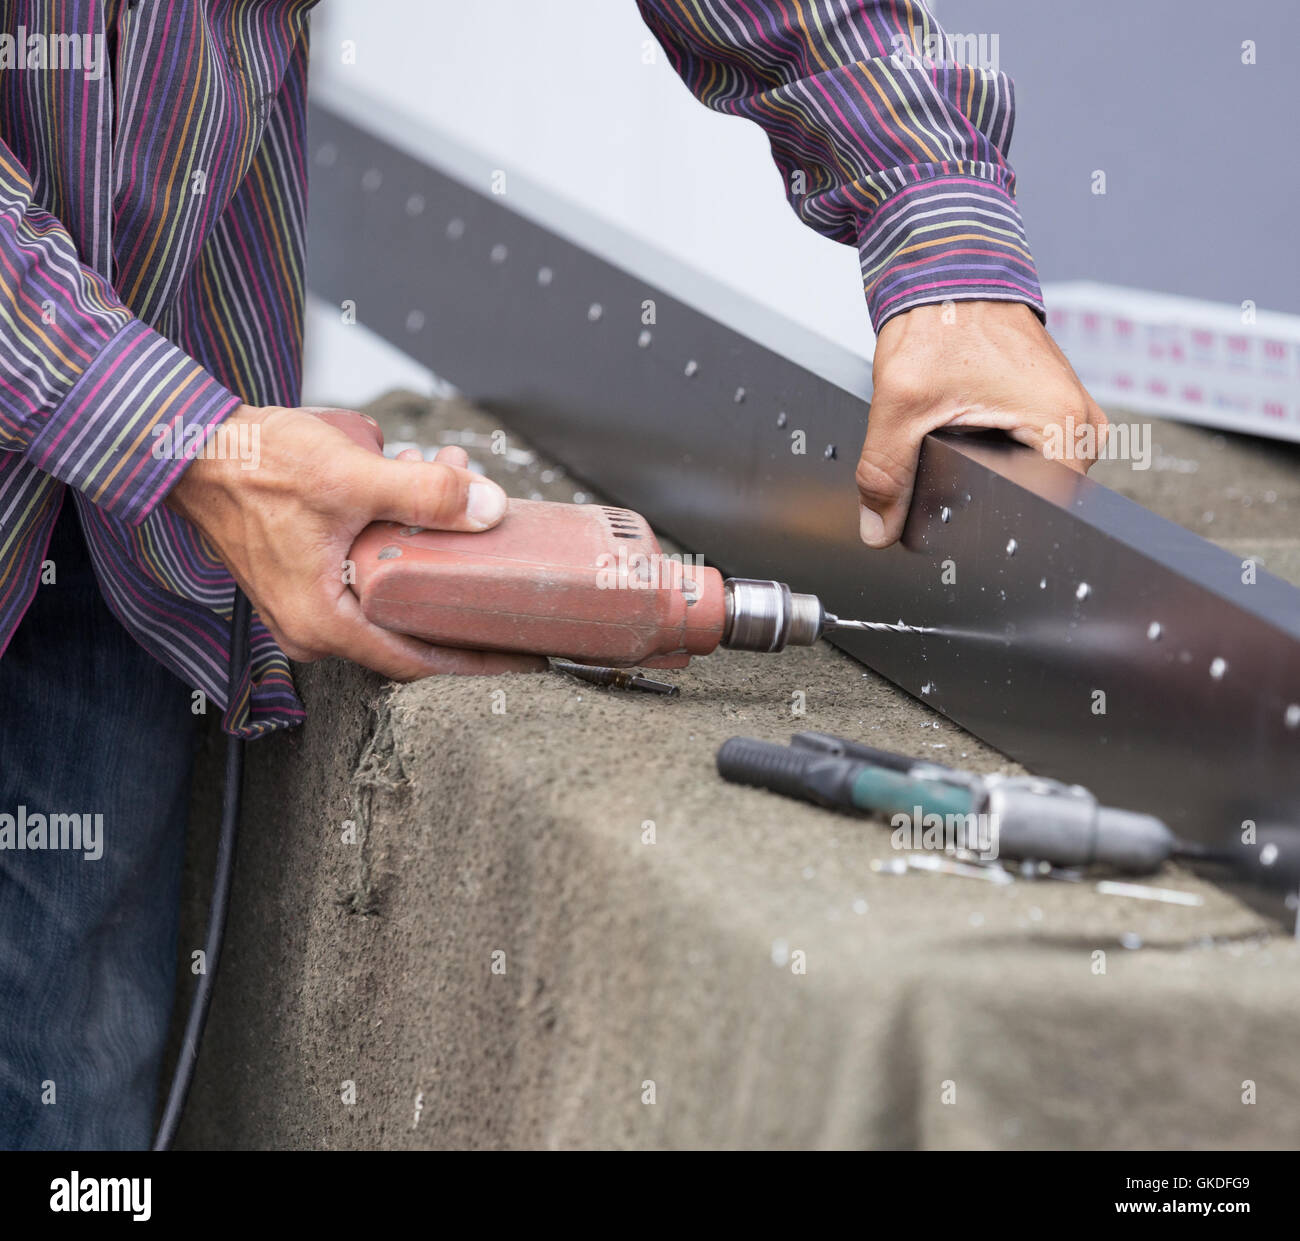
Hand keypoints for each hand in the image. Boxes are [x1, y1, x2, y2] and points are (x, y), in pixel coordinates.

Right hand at [167, 404, 546, 678]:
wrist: (186, 445)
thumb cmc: (254, 465)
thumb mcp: (352, 476)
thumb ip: (426, 494)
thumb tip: (489, 507)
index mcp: (325, 623)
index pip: (420, 661)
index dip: (477, 661)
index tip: (525, 660)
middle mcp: (316, 628)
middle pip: (412, 622)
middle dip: (459, 579)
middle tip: (503, 552)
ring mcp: (308, 605)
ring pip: (393, 586)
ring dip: (429, 541)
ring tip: (457, 479)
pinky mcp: (306, 577)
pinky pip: (370, 567)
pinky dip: (399, 531)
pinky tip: (417, 479)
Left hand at [856, 301, 1107, 546]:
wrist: (948, 271)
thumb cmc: (939, 321)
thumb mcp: (901, 405)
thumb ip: (886, 473)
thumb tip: (879, 530)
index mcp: (1063, 426)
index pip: (1043, 511)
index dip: (992, 523)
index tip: (958, 522)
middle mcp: (1080, 425)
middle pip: (1037, 500)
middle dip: (986, 501)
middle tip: (946, 476)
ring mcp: (1070, 417)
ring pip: (1033, 481)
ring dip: (991, 480)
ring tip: (955, 451)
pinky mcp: (1052, 411)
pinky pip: (1031, 456)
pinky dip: (997, 459)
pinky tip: (967, 446)